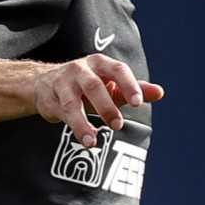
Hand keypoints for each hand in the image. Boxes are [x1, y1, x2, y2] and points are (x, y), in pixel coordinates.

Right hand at [28, 54, 164, 148]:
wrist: (44, 83)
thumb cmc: (86, 85)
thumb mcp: (111, 85)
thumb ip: (133, 89)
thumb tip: (160, 92)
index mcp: (101, 64)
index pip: (118, 70)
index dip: (128, 85)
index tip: (138, 103)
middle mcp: (81, 69)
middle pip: (94, 86)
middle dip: (106, 106)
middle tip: (117, 125)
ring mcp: (64, 83)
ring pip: (73, 102)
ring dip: (83, 122)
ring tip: (93, 141)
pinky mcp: (51, 98)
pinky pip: (62, 113)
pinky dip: (74, 126)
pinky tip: (86, 139)